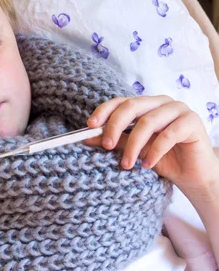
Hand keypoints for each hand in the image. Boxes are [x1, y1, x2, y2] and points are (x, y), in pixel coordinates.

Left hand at [83, 95, 218, 193]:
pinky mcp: (192, 122)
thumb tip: (86, 139)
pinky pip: (168, 135)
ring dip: (134, 145)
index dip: (104, 111)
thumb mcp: (133, 149)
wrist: (192, 176)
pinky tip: (147, 165)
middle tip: (105, 145)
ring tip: (126, 164)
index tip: (90, 125)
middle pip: (132, 106)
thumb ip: (114, 141)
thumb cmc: (162, 159)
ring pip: (148, 122)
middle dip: (115, 126)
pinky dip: (154, 151)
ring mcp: (179, 109)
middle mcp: (161, 102)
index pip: (121, 101)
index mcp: (146, 104)